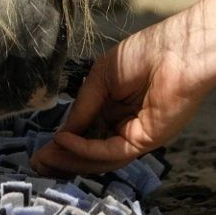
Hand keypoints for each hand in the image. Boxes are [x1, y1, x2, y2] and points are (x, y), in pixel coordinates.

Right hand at [31, 12, 215, 175]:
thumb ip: (83, 107)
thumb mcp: (101, 78)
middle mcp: (125, 126)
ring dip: (69, 159)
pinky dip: (85, 148)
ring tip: (44, 158)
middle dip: (63, 159)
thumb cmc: (145, 53)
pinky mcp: (145, 141)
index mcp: (116, 108)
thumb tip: (62, 134)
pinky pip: (110, 150)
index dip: (64, 143)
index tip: (40, 150)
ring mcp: (135, 136)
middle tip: (37, 164)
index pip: (87, 134)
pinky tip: (64, 140)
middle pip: (90, 152)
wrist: (179, 49)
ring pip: (98, 158)